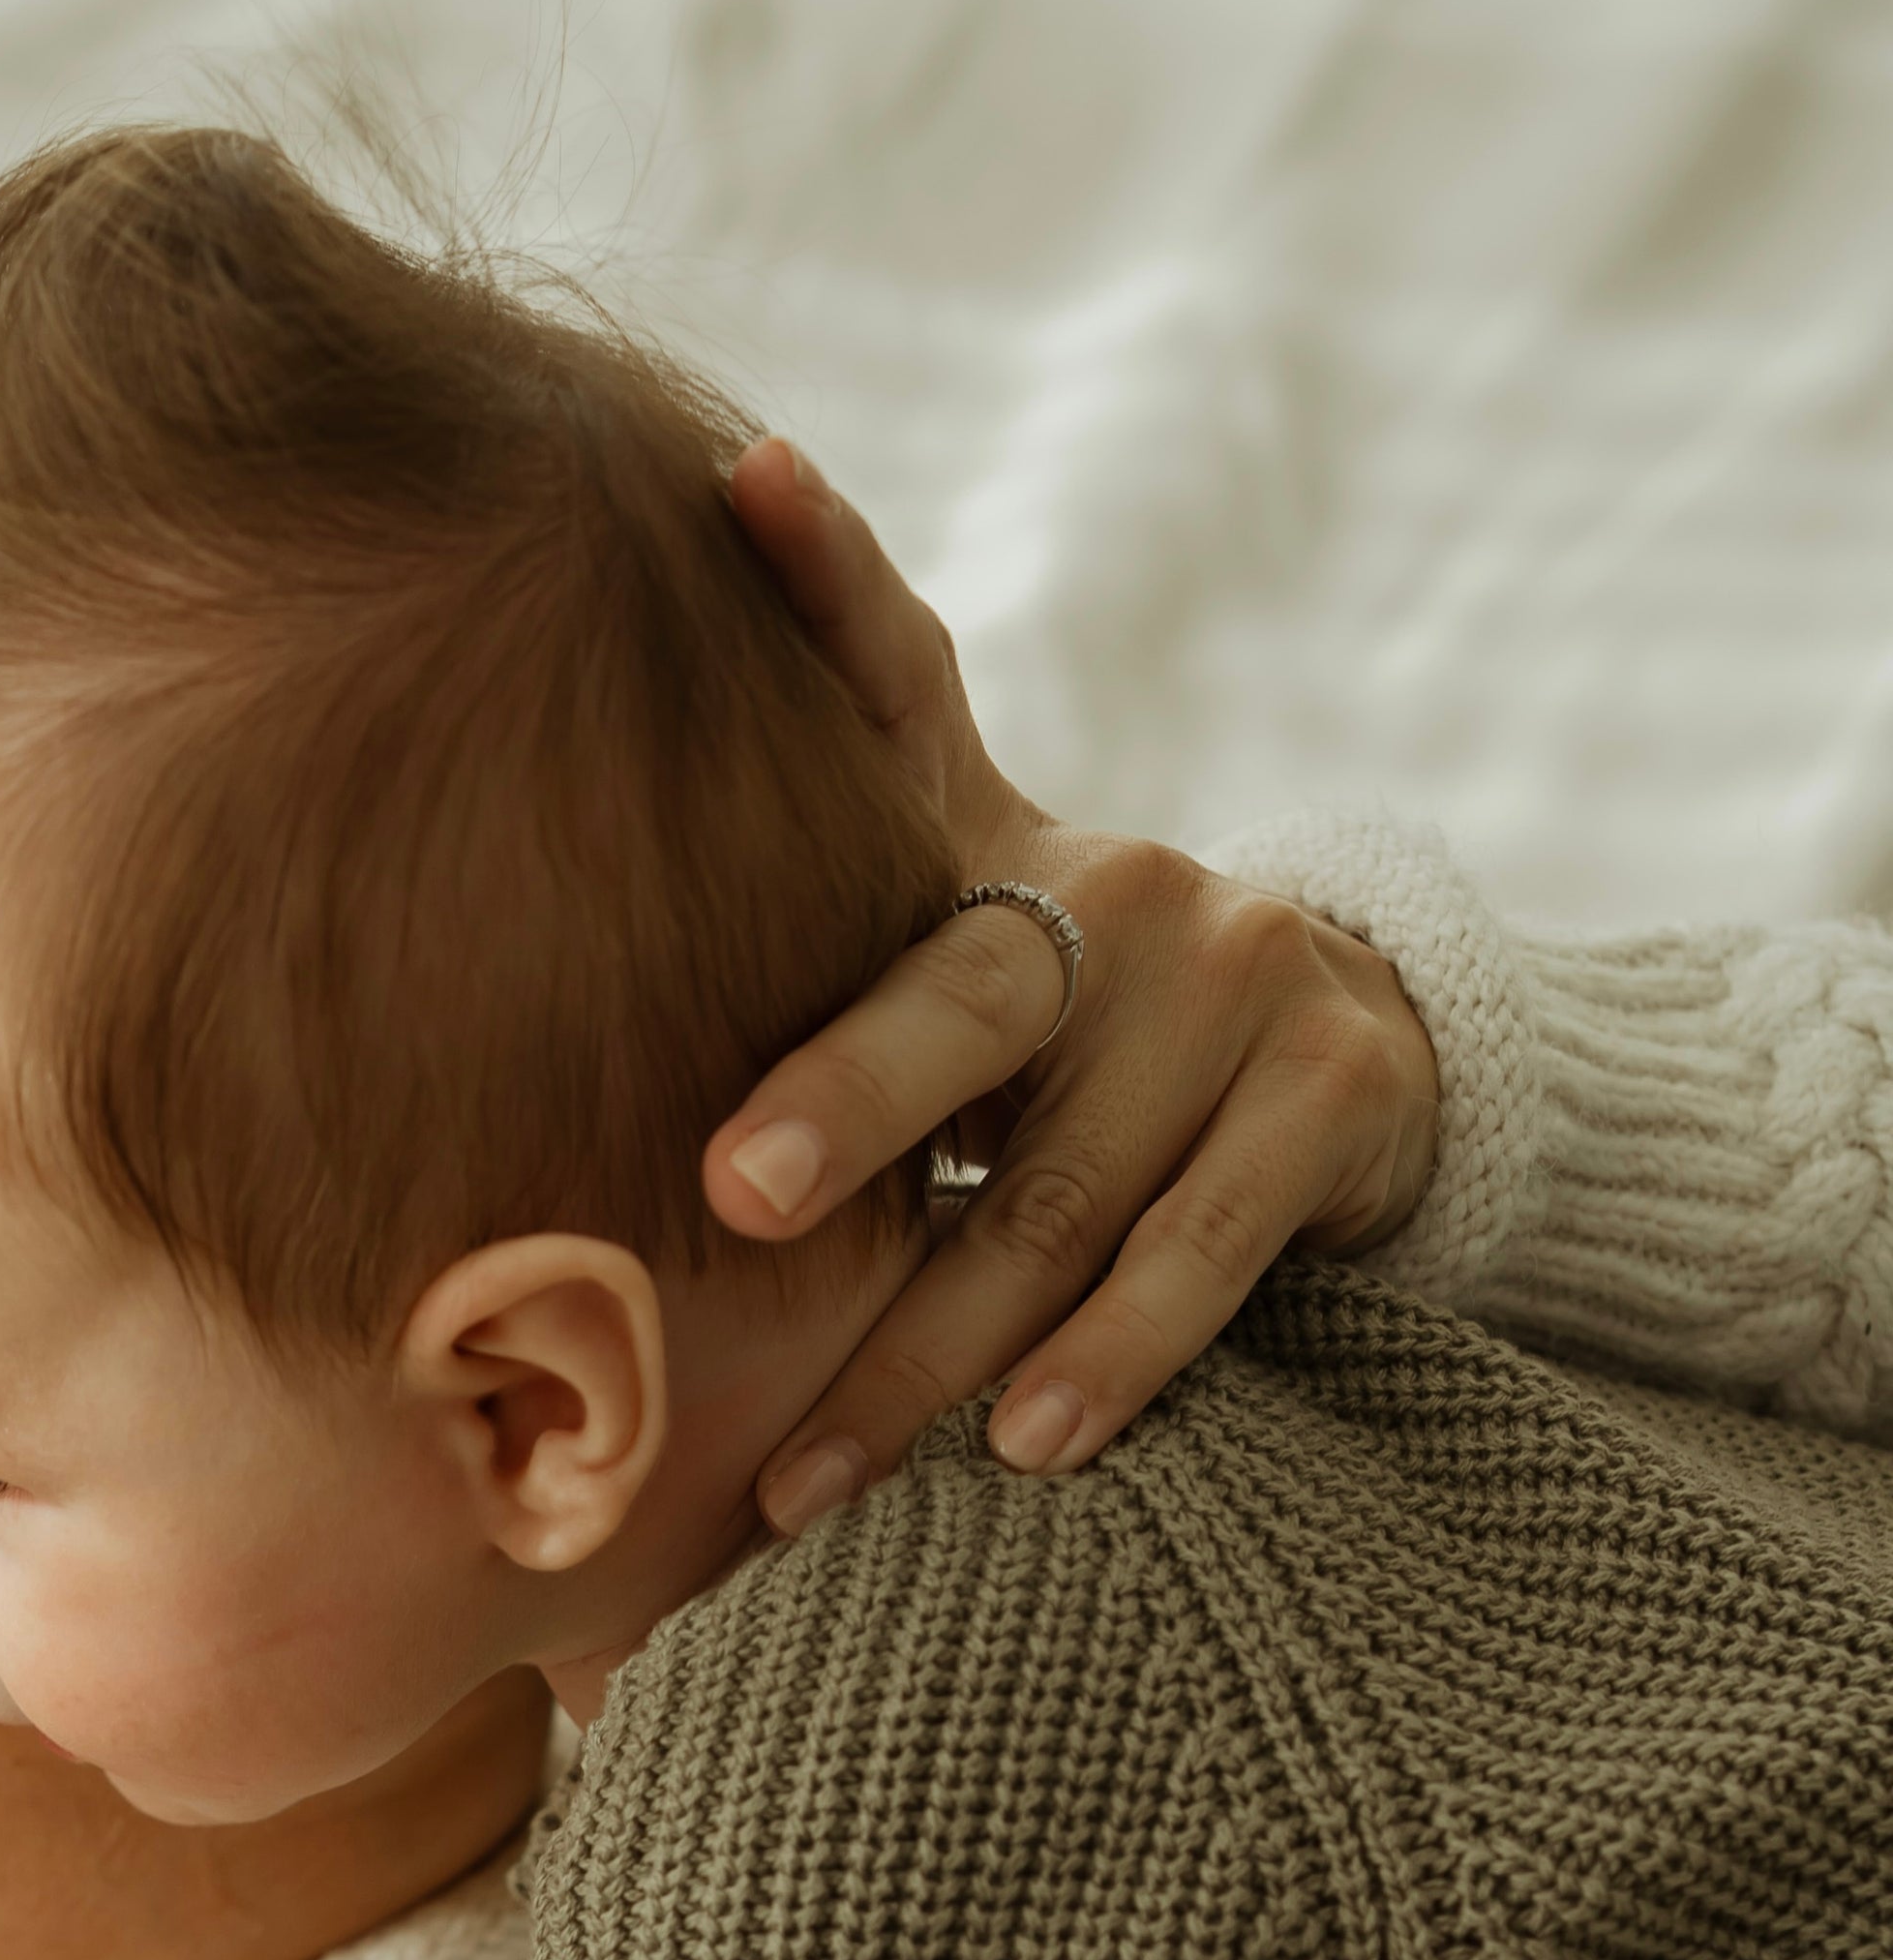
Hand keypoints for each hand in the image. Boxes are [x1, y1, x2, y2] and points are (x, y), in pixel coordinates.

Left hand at [707, 439, 1440, 1528]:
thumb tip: (619, 788)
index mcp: (991, 842)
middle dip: (850, 1103)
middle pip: (963, 1001)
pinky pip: (1202, 1255)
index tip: (747, 482)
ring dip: (926, 1355)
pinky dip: (1112, 1359)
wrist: (1341, 1073)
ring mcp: (1241, 986)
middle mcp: (1120, 886)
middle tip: (732, 1191)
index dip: (831, 572)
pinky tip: (1029, 1449)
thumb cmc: (1059, 1039)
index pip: (898, 679)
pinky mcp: (1332, 1100)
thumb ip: (805, 916)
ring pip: (1061, 1192)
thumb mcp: (944, 946)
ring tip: (803, 1477)